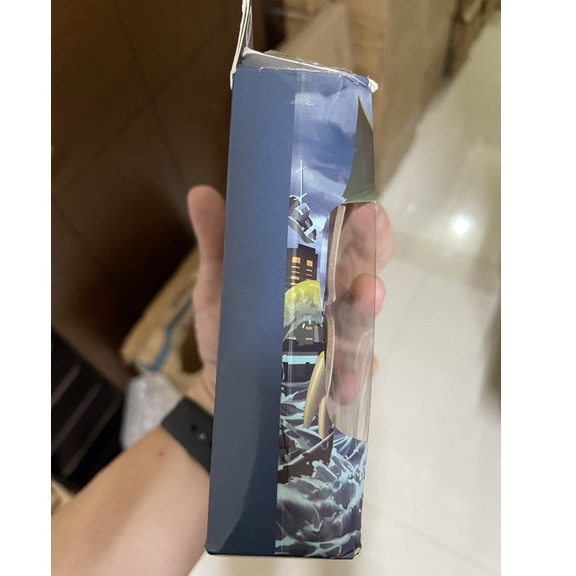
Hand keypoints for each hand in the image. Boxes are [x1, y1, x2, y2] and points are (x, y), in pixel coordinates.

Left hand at [185, 186, 393, 414]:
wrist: (222, 376)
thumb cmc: (227, 323)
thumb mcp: (220, 281)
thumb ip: (217, 241)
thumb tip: (200, 193)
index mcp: (310, 266)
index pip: (347, 235)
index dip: (363, 219)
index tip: (364, 207)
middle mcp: (330, 295)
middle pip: (366, 268)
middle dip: (376, 257)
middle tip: (368, 242)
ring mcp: (335, 334)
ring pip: (363, 318)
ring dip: (367, 309)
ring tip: (368, 298)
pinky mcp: (331, 371)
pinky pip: (349, 373)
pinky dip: (349, 375)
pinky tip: (343, 381)